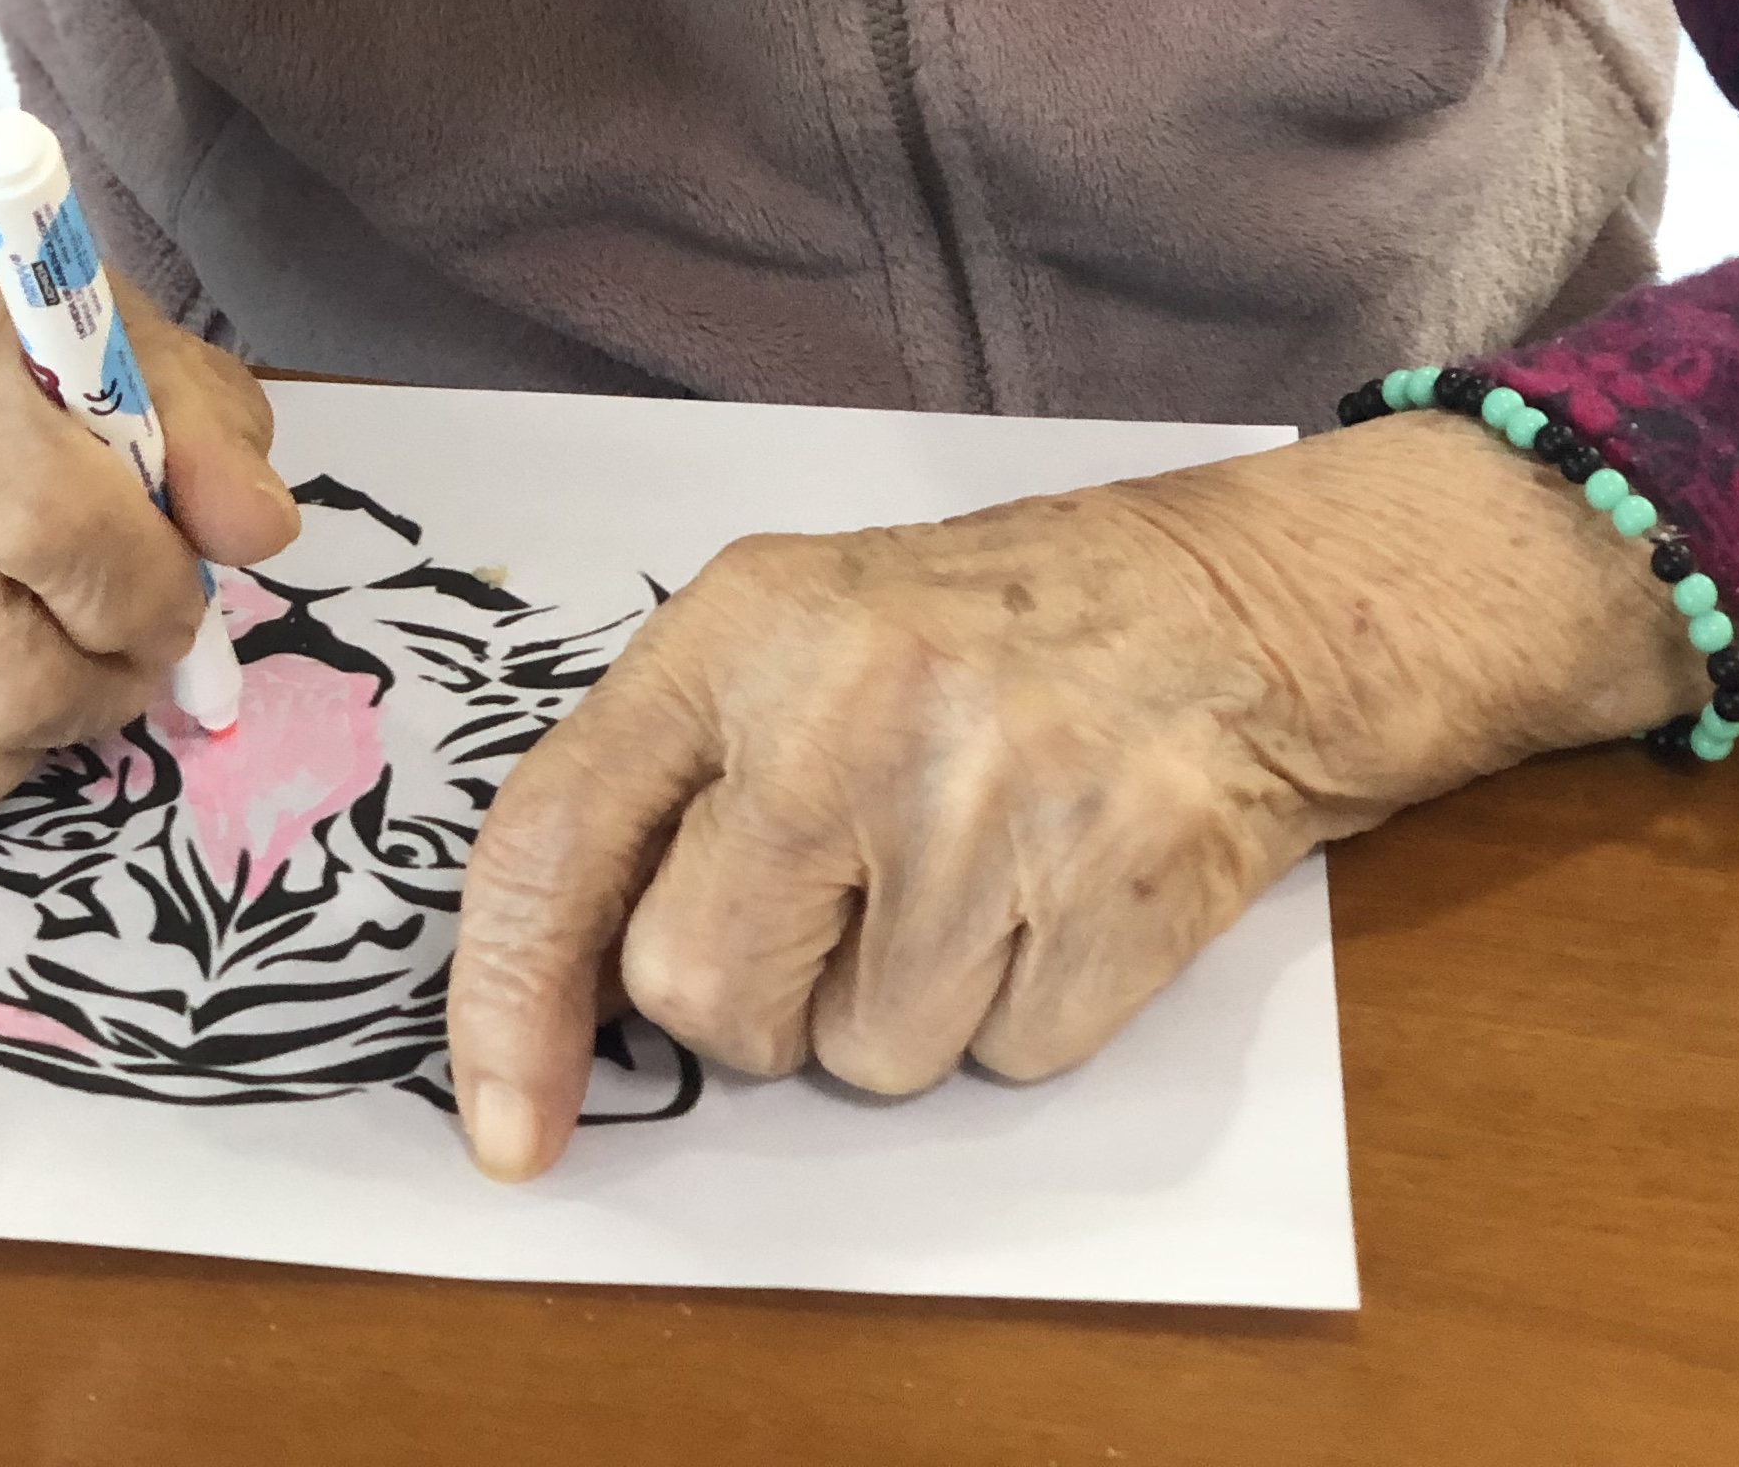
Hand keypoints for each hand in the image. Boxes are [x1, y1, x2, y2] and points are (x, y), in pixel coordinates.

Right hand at [0, 103, 296, 811]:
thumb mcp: (68, 300)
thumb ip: (192, 413)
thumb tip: (260, 535)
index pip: (60, 529)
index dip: (150, 589)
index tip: (183, 590)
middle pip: (7, 677)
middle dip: (108, 686)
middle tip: (130, 647)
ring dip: (26, 721)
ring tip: (32, 641)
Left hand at [441, 412, 1714, 1178]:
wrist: (1234, 610)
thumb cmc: (983, 635)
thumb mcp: (795, 631)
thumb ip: (668, 778)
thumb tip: (563, 998)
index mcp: (742, 629)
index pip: (559, 839)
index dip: (507, 1003)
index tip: (504, 1127)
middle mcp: (849, 709)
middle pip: (701, 991)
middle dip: (756, 1000)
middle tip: (840, 901)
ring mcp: (990, 803)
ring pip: (860, 1056)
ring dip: (901, 1007)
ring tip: (968, 869)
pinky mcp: (1113, 892)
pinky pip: (1000, 1062)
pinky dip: (1017, 1011)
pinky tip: (1051, 896)